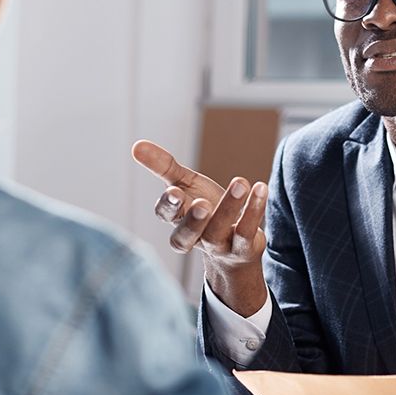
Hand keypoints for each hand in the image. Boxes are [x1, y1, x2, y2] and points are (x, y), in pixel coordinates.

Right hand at [131, 139, 268, 315]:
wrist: (235, 246)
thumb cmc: (205, 209)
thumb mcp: (184, 185)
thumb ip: (163, 167)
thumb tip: (136, 146)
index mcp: (177, 219)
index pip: (166, 216)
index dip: (169, 207)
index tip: (175, 193)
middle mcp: (195, 236)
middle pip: (187, 234)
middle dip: (193, 220)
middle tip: (203, 203)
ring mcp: (218, 245)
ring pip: (219, 231)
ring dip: (230, 206)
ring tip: (240, 182)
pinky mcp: (243, 248)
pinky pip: (247, 232)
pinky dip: (254, 210)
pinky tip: (260, 188)